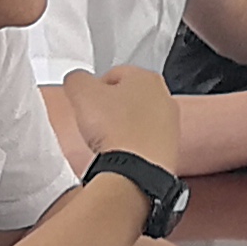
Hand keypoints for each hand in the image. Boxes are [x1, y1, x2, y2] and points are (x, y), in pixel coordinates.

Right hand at [61, 65, 181, 177]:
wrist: (136, 171)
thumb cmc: (116, 131)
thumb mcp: (82, 94)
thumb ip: (77, 79)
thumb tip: (76, 80)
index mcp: (146, 78)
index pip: (114, 74)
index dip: (94, 88)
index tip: (86, 101)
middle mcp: (164, 98)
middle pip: (127, 98)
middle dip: (109, 108)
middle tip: (95, 121)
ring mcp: (170, 124)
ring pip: (137, 120)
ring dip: (121, 127)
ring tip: (106, 140)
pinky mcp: (169, 148)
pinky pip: (144, 141)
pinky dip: (132, 146)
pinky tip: (120, 153)